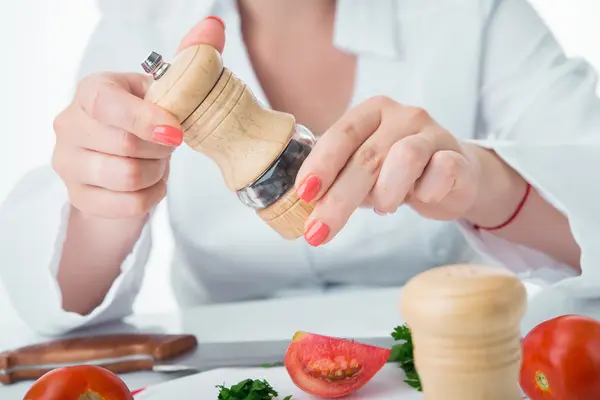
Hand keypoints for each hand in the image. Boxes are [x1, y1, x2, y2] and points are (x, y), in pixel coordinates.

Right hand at [52, 17, 225, 218]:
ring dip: (157, 173)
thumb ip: (189, 59)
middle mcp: (70, 125)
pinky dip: (152, 195)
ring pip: (126, 177)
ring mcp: (69, 164)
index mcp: (91, 92)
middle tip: (167, 145)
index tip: (176, 132)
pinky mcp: (80, 197)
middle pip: (124, 145)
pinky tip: (152, 183)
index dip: (147, 121)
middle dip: (160, 150)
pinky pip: (129, 204)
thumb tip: (213, 27)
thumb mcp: (165, 92)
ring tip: (159, 163)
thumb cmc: (146, 122)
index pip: (110, 105)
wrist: (124, 166)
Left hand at [295, 96, 483, 245]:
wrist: (453, 175)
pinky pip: (441, 172)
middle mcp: (403, 115)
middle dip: (339, 199)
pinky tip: (421, 197)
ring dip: (386, 192)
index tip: (304, 194)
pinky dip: (425, 192)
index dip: (321, 164)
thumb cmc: (397, 172)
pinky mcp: (458, 157)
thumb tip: (304, 205)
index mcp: (372, 111)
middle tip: (319, 230)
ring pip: (405, 158)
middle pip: (367, 156)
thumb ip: (337, 178)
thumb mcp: (363, 170)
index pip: (341, 134)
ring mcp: (433, 133)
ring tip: (384, 208)